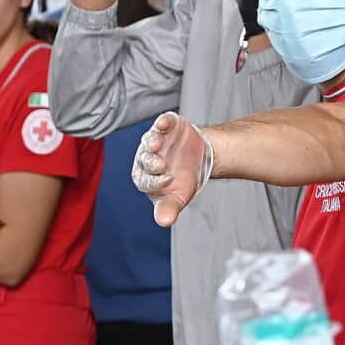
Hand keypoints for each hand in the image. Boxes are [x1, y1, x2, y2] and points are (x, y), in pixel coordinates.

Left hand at [131, 112, 214, 226]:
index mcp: (144, 177)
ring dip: (153, 140)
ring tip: (157, 143)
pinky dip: (163, 122)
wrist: (199, 159)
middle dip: (151, 162)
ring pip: (150, 139)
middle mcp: (146, 157)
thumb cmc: (183, 180)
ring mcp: (156, 140)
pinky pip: (162, 123)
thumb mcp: (178, 197)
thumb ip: (168, 208)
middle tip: (160, 165)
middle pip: (145, 159)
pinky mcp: (167, 126)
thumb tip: (164, 222)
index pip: (145, 180)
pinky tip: (164, 122)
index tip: (169, 181)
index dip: (155, 181)